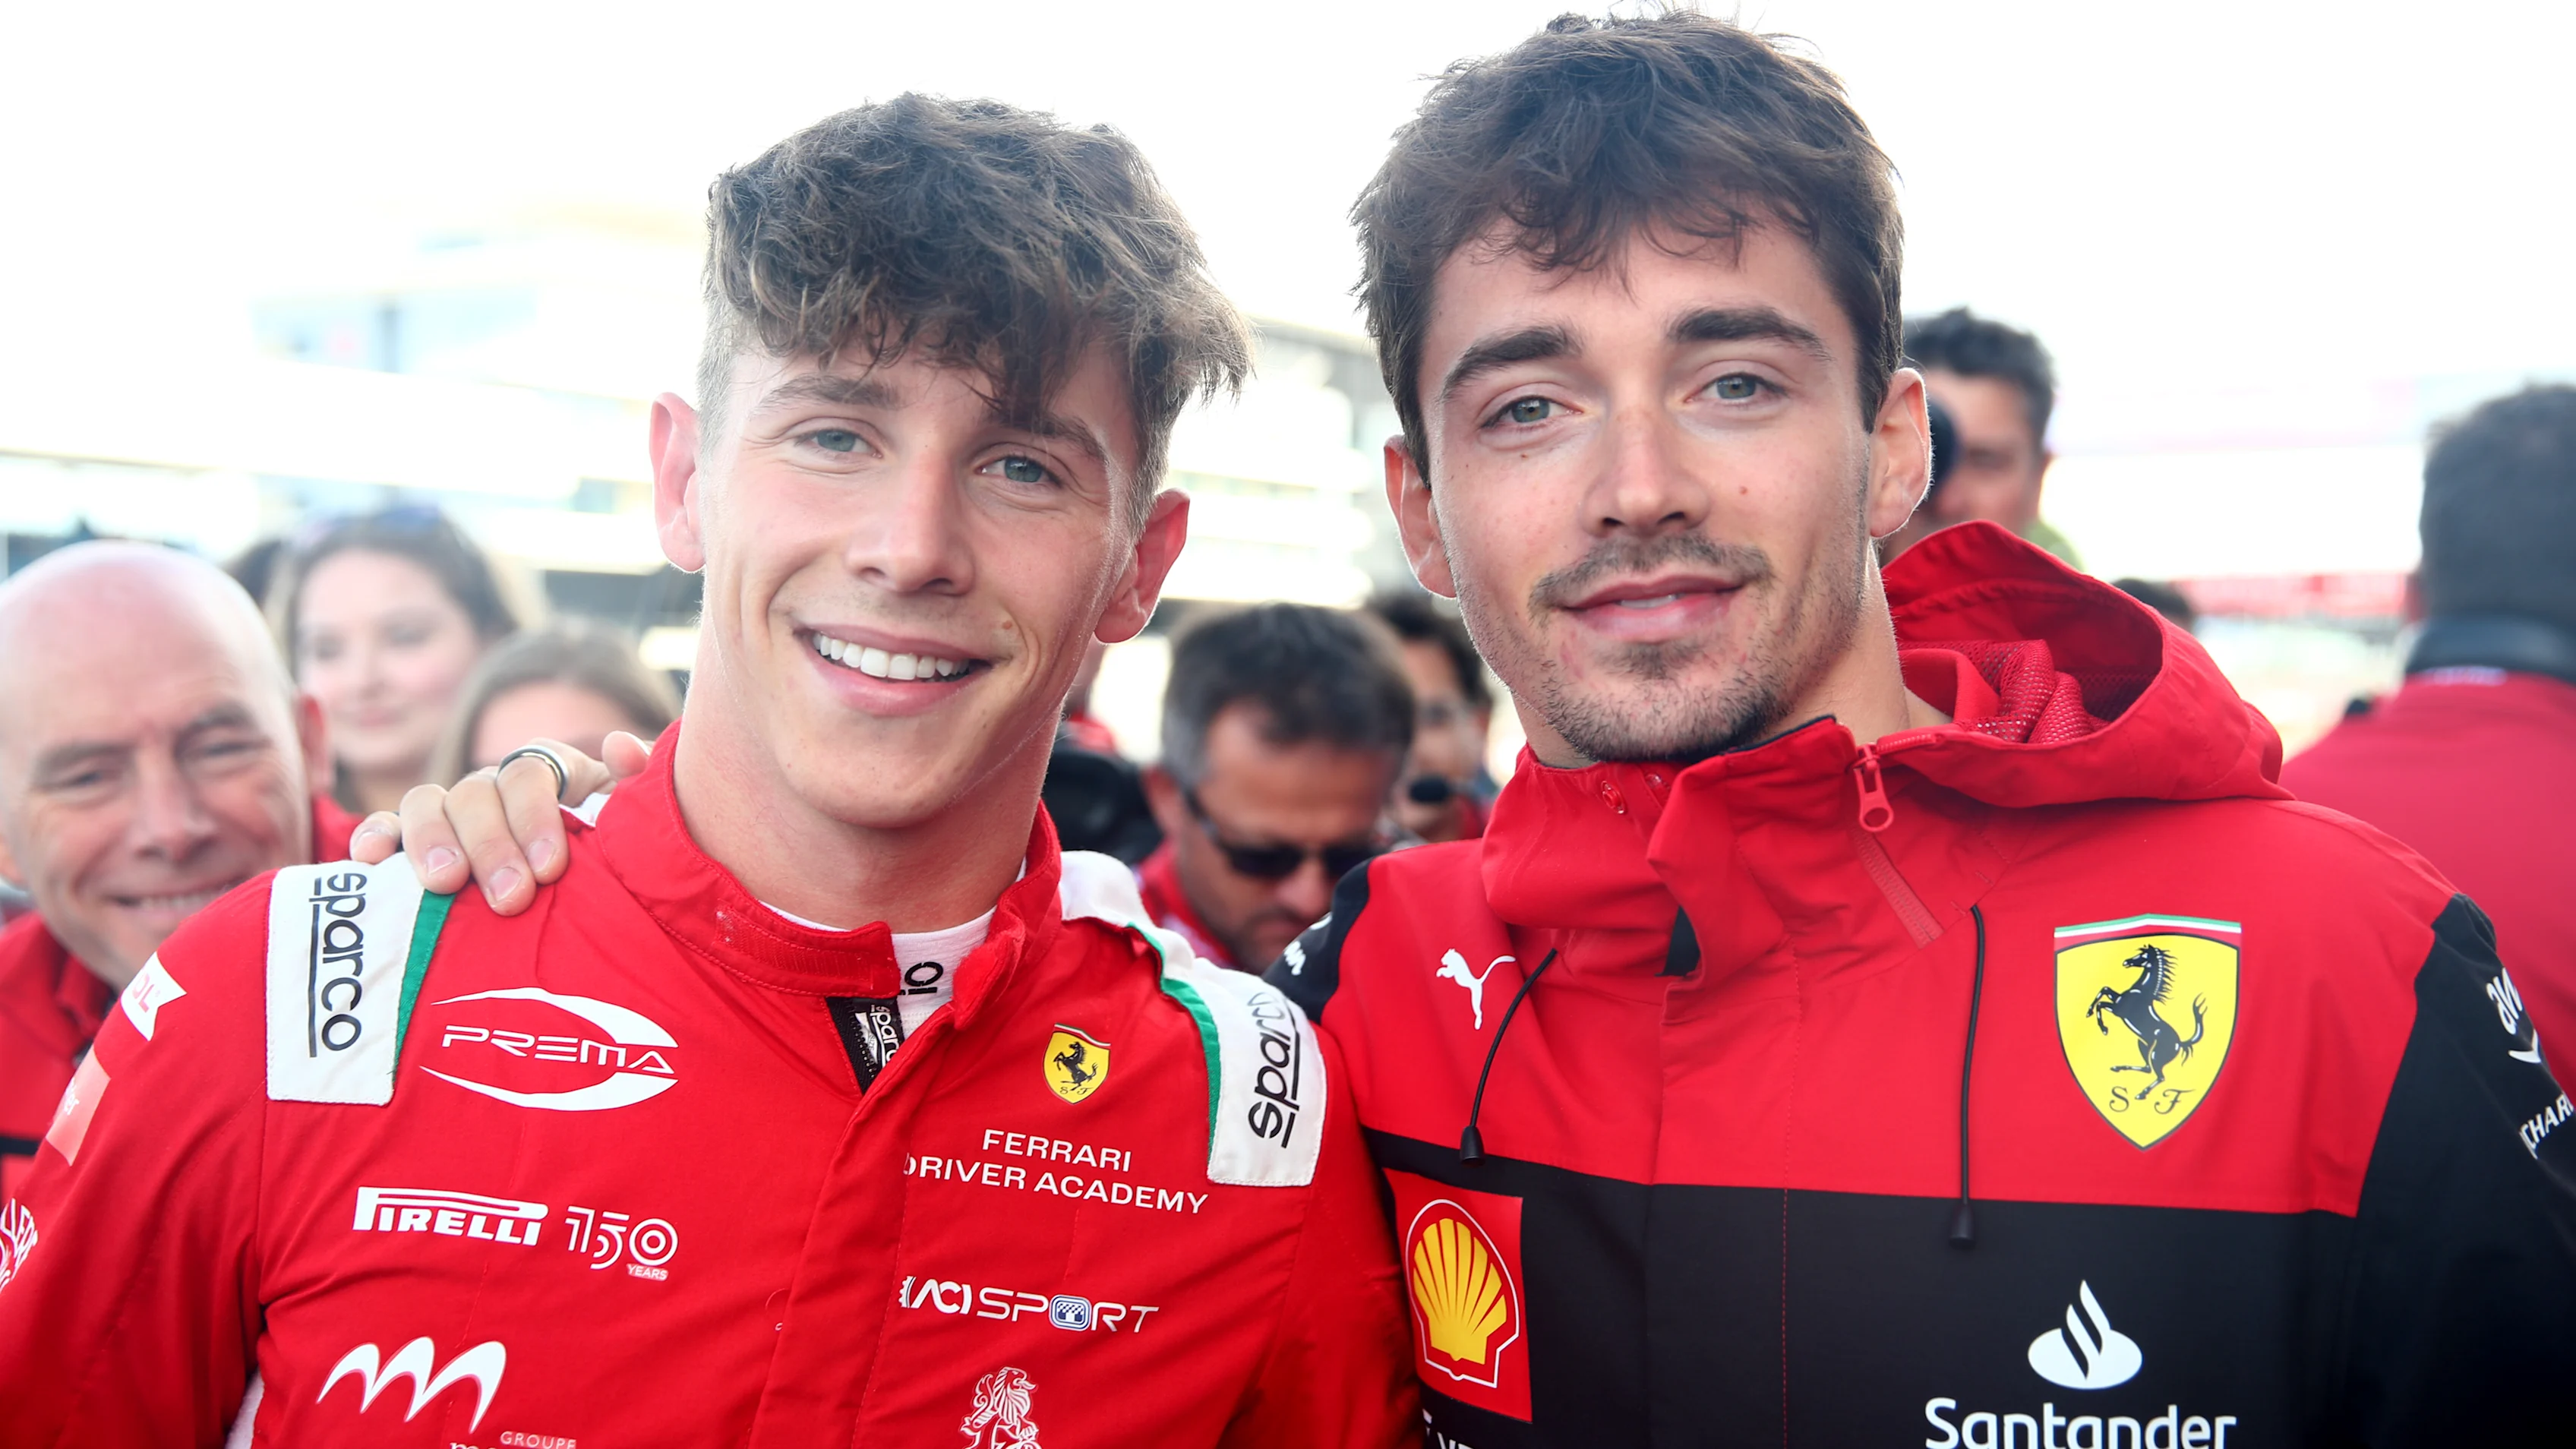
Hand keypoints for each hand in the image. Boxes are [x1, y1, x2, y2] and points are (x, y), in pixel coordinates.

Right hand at [345, 732, 652, 912]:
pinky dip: (375, 837)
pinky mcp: (416, 843)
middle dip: (491, 845)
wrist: (598, 896)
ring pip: (426, 803)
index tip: (551, 869)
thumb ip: (638, 785)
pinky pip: (385, 829)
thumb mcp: (637, 822)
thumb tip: (621, 746)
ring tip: (445, 885)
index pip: (531, 773)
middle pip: (476, 792)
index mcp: (550, 773)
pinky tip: (370, 861)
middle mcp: (495, 785)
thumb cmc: (618, 856)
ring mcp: (453, 812)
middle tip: (509, 897)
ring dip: (432, 841)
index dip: (536, 817)